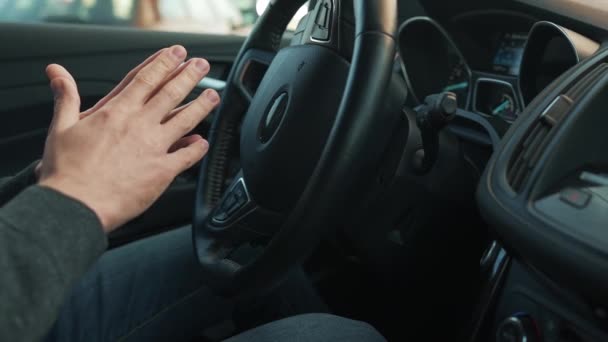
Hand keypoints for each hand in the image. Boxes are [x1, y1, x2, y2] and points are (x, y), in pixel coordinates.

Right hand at [38, 46, 219, 232]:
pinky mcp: (162, 171)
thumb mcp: (61, 127)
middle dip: (189, 76)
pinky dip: (197, 148)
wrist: (76, 205)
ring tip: (213, 95)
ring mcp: (154, 147)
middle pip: (171, 93)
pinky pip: (187, 156)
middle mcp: (139, 125)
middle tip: (202, 65)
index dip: (164, 63)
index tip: (177, 53)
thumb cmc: (66, 171)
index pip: (145, 79)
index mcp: (116, 112)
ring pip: (185, 120)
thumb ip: (66, 98)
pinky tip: (203, 142)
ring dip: (201, 106)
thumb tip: (56, 72)